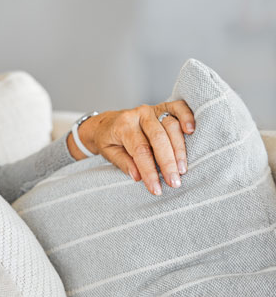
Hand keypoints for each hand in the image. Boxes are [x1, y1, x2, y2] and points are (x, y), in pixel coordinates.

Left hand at [70, 100, 195, 195]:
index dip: (150, 171)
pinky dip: (187, 117)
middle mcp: (138, 115)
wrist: (105, 122)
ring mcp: (151, 109)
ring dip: (179, 149)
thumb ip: (123, 163)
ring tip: (182, 169)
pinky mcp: (162, 107)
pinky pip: (178, 107)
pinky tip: (191, 131)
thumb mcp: (108, 152)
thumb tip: (138, 177)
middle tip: (174, 182)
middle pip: (158, 139)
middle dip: (167, 163)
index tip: (156, 189)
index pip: (140, 150)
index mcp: (123, 126)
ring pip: (170, 126)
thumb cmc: (108, 139)